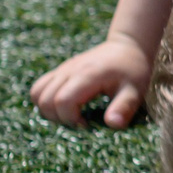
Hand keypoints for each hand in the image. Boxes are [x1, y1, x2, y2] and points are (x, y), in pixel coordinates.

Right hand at [30, 33, 153, 128]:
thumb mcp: (135, 91)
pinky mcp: (59, 71)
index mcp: (88, 75)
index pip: (63, 101)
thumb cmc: (133, 71)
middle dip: (58, 118)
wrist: (127, 47)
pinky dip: (44, 101)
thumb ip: (124, 107)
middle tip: (79, 122)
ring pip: (37, 94)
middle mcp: (69, 71)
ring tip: (71, 115)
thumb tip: (113, 125)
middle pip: (45, 100)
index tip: (88, 125)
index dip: (71, 119)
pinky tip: (65, 106)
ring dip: (48, 111)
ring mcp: (61, 70)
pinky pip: (39, 88)